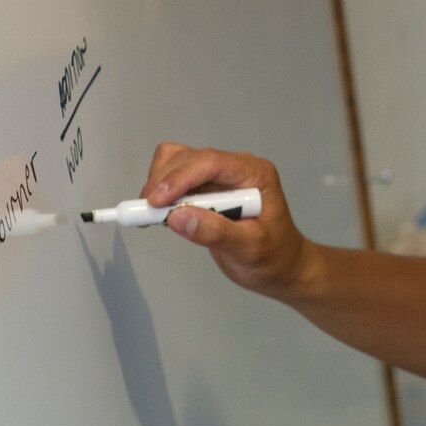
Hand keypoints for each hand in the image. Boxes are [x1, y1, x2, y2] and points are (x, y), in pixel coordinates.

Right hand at [139, 142, 314, 297]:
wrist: (281, 267)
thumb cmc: (273, 258)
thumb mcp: (249, 250)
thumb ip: (215, 232)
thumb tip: (176, 216)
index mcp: (254, 173)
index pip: (211, 162)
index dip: (180, 178)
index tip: (155, 201)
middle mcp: (236, 168)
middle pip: (189, 158)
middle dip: (163, 182)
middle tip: (145, 214)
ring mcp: (220, 176)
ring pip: (177, 161)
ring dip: (159, 184)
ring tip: (151, 215)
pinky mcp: (206, 188)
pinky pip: (176, 178)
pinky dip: (161, 192)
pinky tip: (160, 215)